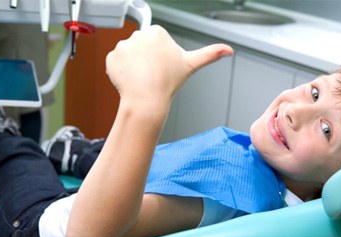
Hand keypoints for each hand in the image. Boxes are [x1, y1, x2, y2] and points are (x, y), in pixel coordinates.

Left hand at [105, 25, 232, 105]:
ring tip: (143, 78)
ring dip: (134, 65)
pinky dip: (122, 71)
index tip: (163, 66)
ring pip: (129, 55)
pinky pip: (116, 62)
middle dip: (146, 58)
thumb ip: (210, 54)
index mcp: (157, 32)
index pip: (156, 40)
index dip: (160, 56)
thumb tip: (229, 50)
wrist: (147, 101)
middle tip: (153, 74)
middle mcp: (138, 35)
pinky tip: (131, 79)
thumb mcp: (191, 65)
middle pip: (142, 46)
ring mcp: (122, 46)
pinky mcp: (111, 57)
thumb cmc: (168, 83)